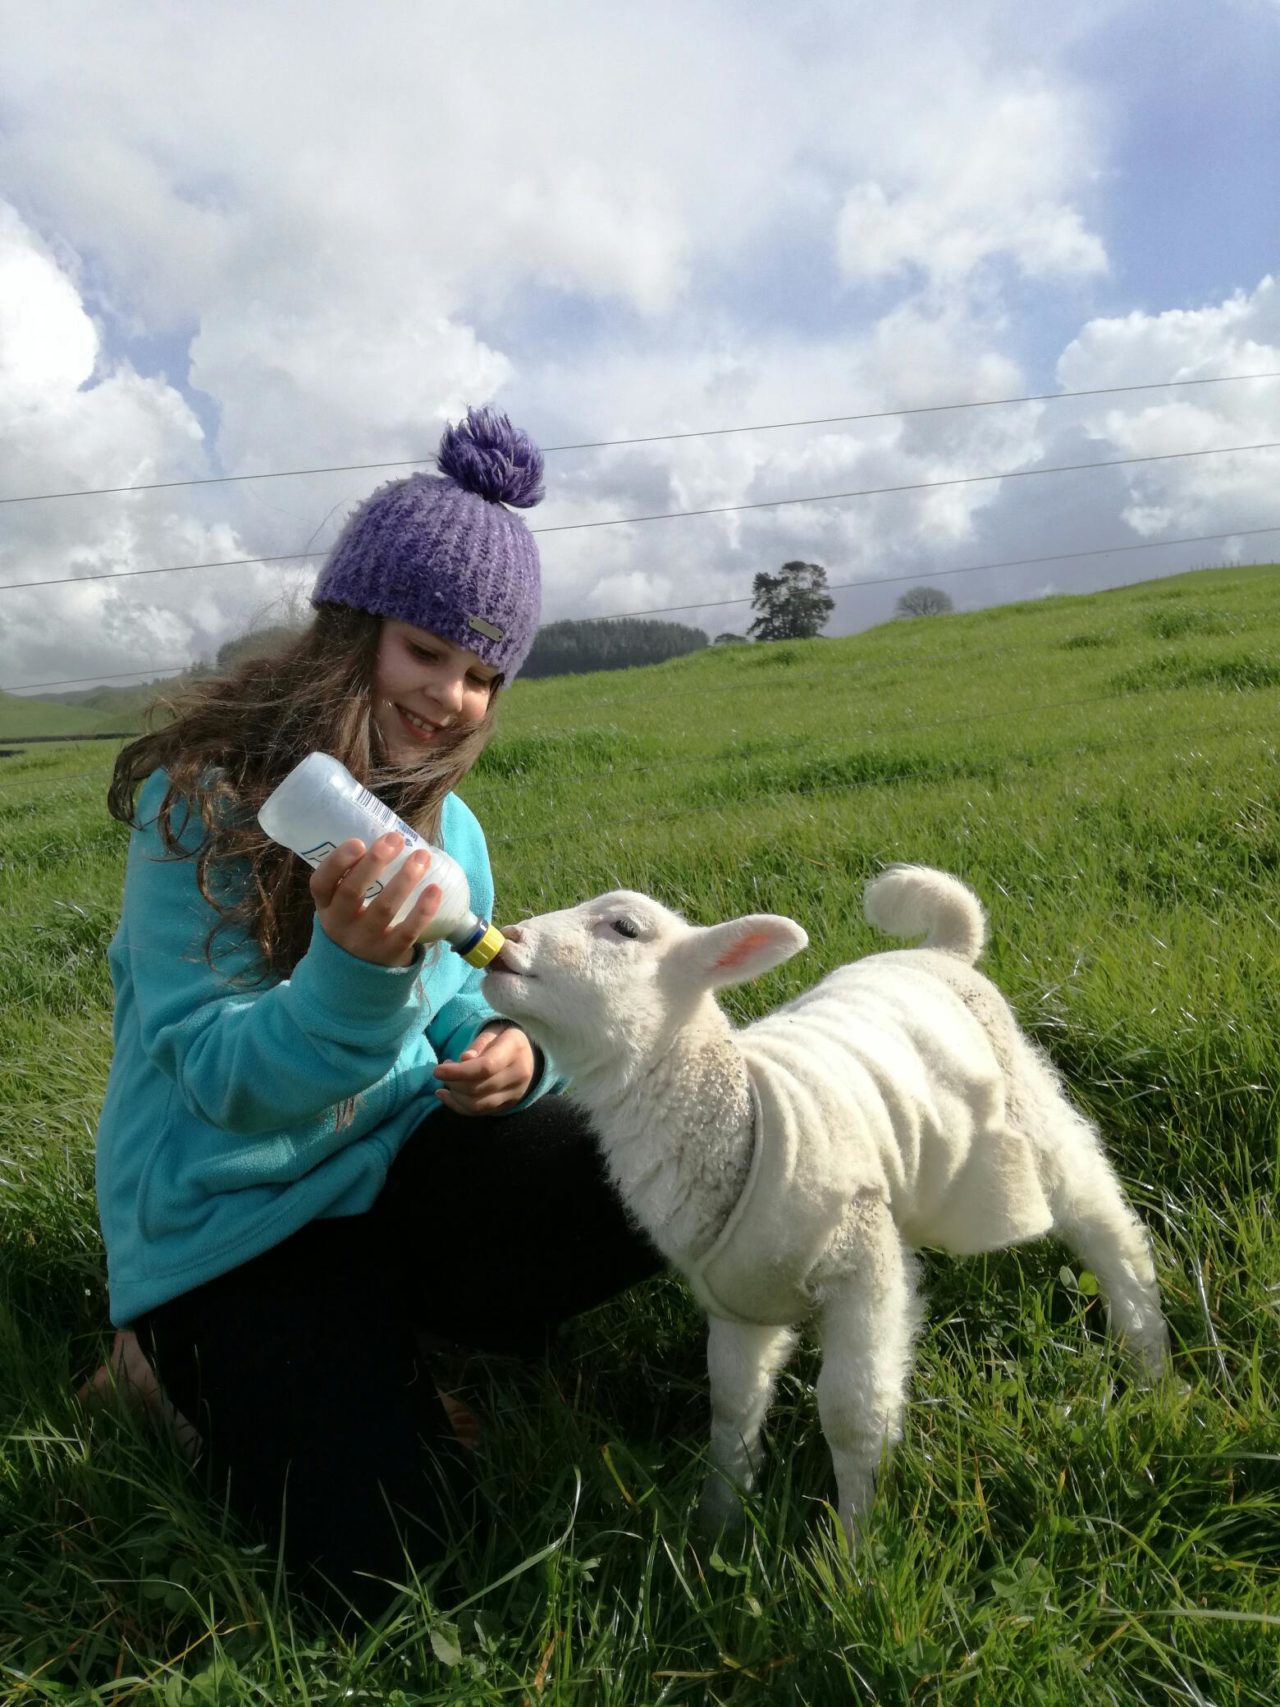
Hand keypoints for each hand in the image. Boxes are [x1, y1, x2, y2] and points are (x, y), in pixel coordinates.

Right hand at [310, 833, 441, 966]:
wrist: (358, 974)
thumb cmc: (355, 923)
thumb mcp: (342, 905)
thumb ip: (355, 877)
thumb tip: (390, 838)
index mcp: (326, 906)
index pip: (321, 883)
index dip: (337, 862)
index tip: (358, 842)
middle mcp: (340, 924)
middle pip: (352, 891)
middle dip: (375, 862)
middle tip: (395, 839)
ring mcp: (364, 941)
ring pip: (383, 908)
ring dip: (405, 880)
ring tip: (422, 857)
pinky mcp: (389, 955)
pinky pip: (407, 931)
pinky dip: (423, 910)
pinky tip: (435, 889)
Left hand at [433, 1023, 537, 1115]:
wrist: (529, 1056)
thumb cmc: (504, 1039)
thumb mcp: (493, 1032)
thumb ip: (479, 1044)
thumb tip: (464, 1059)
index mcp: (515, 1050)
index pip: (486, 1067)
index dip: (458, 1072)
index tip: (438, 1070)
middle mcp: (519, 1075)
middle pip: (478, 1088)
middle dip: (453, 1083)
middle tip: (441, 1071)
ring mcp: (515, 1093)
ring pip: (478, 1105)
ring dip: (454, 1096)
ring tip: (445, 1083)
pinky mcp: (507, 1105)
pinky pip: (479, 1112)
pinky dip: (458, 1106)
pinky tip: (446, 1096)